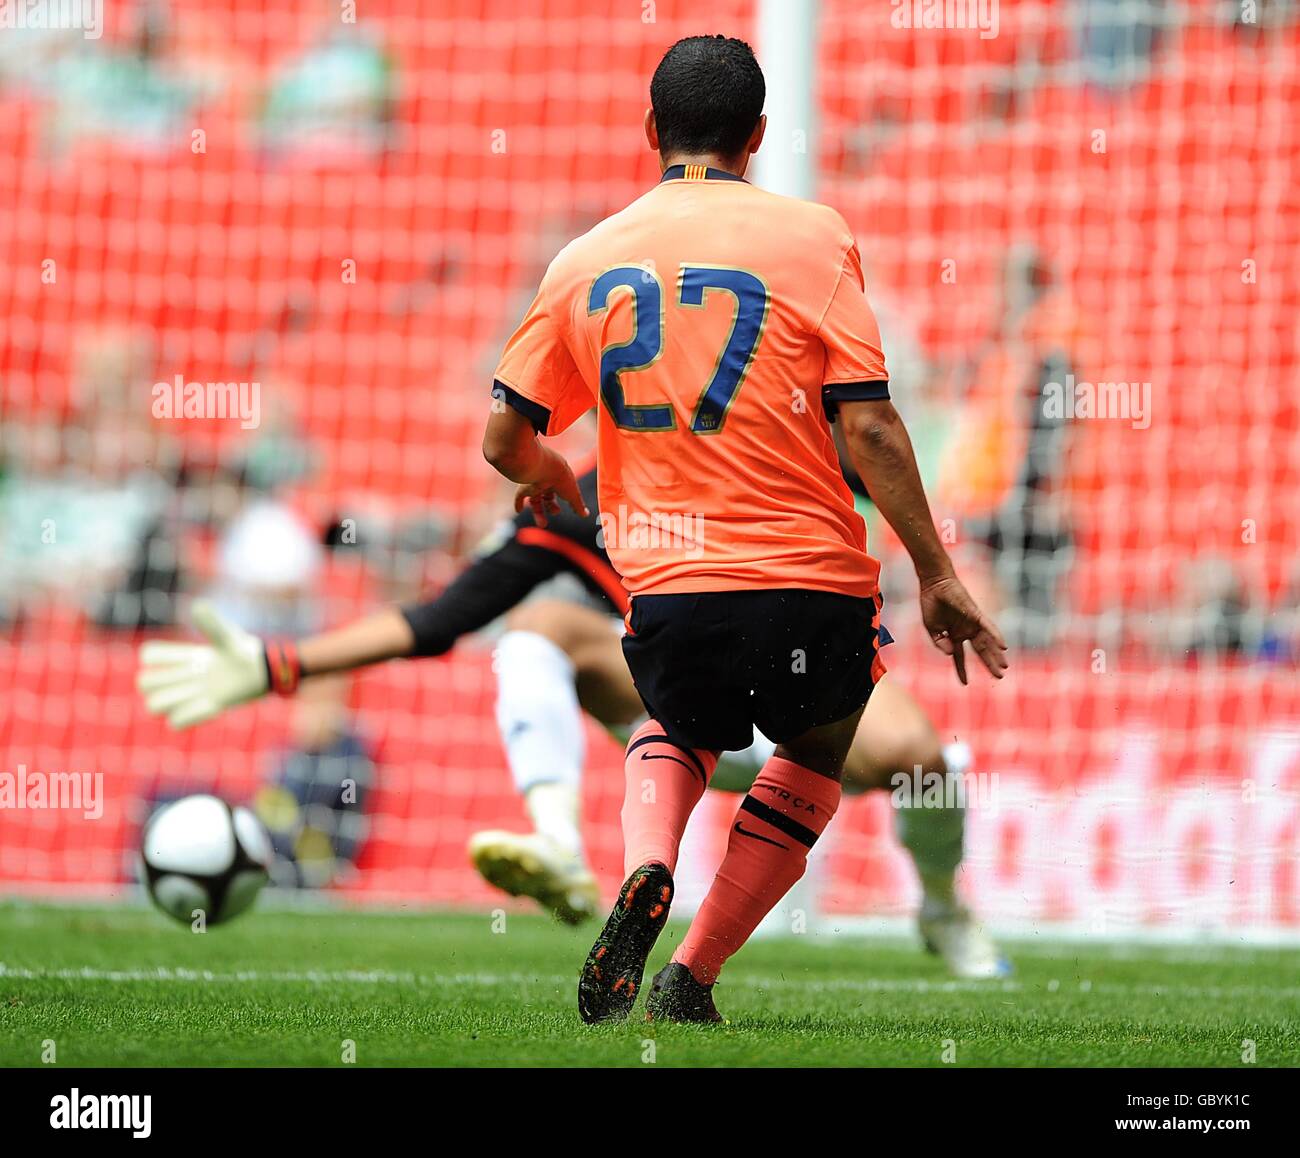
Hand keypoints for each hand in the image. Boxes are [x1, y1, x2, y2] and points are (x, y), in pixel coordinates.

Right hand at [136, 600, 269, 728]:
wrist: (264, 672)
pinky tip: (213, 705)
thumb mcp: (229, 637)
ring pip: (154, 706)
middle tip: (191, 677)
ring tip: (199, 693)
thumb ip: (212, 624)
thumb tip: (197, 606)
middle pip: (144, 684)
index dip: (157, 657)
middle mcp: (182, 677)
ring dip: (172, 701)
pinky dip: (189, 716)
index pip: (148, 655)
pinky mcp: (203, 710)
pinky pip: (176, 723)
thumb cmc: (245, 651)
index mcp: (184, 656)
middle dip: (159, 681)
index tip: (190, 656)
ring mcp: (191, 695)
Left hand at [513, 447, 588, 526]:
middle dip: (551, 506)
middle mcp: (545, 480)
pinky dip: (518, 503)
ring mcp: (533, 483)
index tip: (570, 508)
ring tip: (543, 525)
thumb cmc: (561, 478)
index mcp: (559, 478)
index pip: (562, 490)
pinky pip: (519, 496)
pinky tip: (518, 510)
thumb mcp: (572, 494)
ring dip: (538, 512)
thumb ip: (578, 505)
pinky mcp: (523, 486)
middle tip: (556, 512)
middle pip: (548, 496)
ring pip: (535, 500)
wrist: (542, 468)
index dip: (567, 499)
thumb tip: (586, 515)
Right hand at [918, 575, 1008, 684]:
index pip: (960, 657)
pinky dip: (996, 636)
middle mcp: (966, 631)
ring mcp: (972, 623)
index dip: (961, 670)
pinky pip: (988, 627)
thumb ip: (940, 643)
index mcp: (954, 636)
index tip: (964, 684)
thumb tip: (951, 654)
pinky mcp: (975, 615)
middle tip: (999, 676)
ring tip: (1004, 667)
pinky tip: (1003, 647)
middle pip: (980, 651)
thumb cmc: (931, 605)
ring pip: (987, 642)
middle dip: (989, 664)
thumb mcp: (932, 629)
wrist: (933, 585)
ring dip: (996, 654)